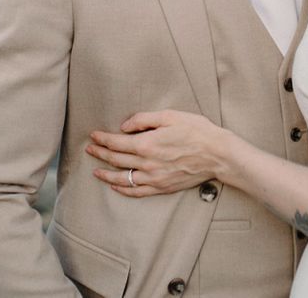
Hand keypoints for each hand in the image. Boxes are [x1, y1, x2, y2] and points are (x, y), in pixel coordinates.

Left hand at [86, 110, 225, 197]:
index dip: (102, 139)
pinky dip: (123, 189)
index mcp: (147, 143)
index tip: (93, 135)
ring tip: (95, 171)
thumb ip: (144, 119)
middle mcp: (147, 163)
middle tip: (90, 149)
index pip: (117, 142)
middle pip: (116, 159)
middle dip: (100, 153)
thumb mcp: (170, 116)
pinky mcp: (162, 187)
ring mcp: (154, 178)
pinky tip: (116, 186)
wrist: (217, 153)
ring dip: (106, 174)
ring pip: (122, 178)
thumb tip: (124, 126)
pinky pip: (137, 191)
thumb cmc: (196, 131)